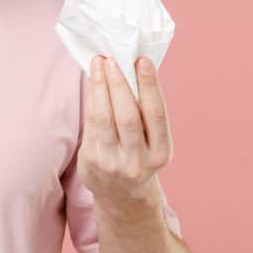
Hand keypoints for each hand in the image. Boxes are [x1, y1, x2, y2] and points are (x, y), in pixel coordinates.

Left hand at [78, 54, 173, 204]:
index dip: (150, 86)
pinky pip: (91, 123)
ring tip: (98, 63)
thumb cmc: (139, 154)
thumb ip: (146, 113)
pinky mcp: (92, 160)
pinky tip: (92, 82)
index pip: (156, 114)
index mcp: (161, 153)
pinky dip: (92, 98)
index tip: (142, 61)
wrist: (120, 193)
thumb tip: (131, 68)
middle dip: (119, 84)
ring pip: (105, 118)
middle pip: (128, 116)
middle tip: (112, 59)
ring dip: (100, 86)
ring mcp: (113, 163)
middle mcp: (138, 161)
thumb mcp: (152, 142)